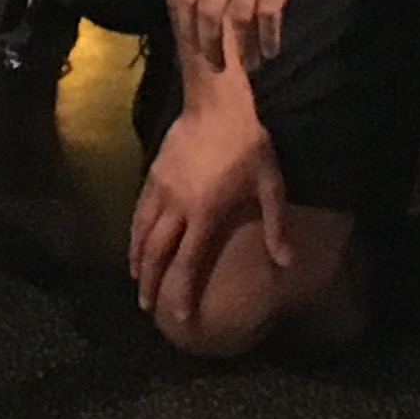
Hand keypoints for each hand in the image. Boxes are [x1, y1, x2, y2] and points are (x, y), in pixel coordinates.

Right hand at [129, 87, 291, 319]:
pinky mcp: (153, 171)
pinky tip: (135, 238)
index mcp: (204, 213)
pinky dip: (134, 229)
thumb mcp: (269, 185)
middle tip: (145, 307)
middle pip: (155, 252)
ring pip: (140, 230)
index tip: (178, 317)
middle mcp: (176, 205)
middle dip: (150, 282)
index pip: (187, 262)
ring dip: (137, 258)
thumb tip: (285, 263)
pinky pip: (139, 208)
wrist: (219, 101)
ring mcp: (160, 187)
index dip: (180, 293)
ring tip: (136, 279)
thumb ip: (275, 225)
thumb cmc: (249, 144)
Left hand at [177, 0, 358, 67]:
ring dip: (243, 47)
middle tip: (219, 69)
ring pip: (239, 16)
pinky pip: (269, 10)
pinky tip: (272, 50)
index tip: (194, 49)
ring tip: (251, 64)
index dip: (188, 26)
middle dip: (210, 45)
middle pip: (208, 10)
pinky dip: (269, 35)